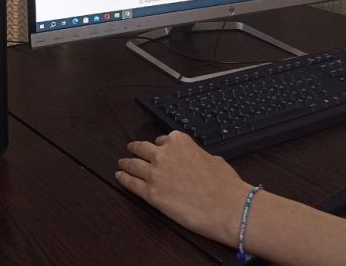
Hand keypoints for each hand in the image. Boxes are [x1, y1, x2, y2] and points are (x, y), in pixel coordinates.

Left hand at [116, 130, 250, 246]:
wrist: (225, 206)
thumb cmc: (224, 184)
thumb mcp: (213, 158)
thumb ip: (198, 155)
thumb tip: (195, 159)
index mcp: (179, 141)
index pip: (163, 140)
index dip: (159, 145)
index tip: (157, 148)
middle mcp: (163, 154)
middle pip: (143, 149)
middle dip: (136, 149)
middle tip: (131, 149)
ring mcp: (154, 174)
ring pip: (133, 164)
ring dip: (126, 163)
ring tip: (122, 163)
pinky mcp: (151, 194)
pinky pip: (131, 184)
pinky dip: (124, 179)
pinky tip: (120, 176)